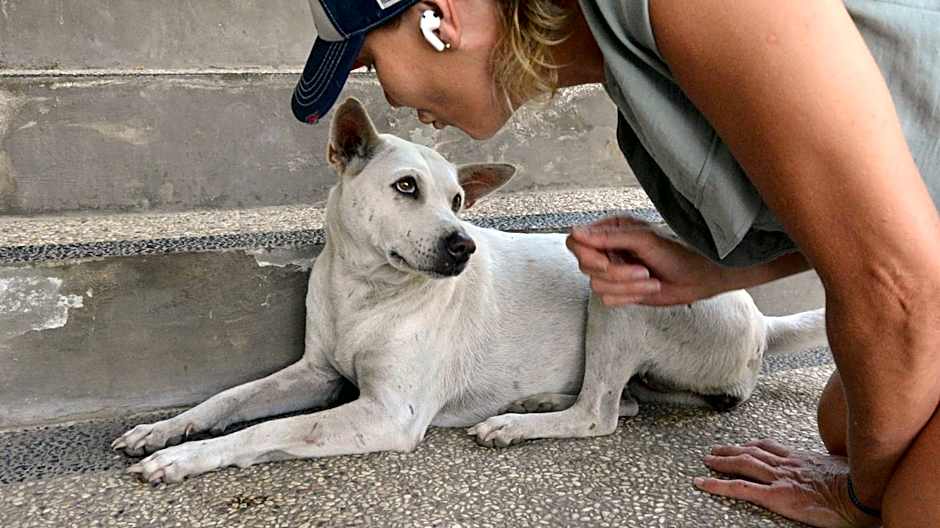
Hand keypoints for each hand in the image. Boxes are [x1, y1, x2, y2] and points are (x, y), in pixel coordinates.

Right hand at [567, 215, 728, 306]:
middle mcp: (608, 250)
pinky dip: (630, 296)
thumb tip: (577, 232)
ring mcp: (613, 271)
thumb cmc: (678, 252)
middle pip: (585, 266)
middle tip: (641, 270)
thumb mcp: (644, 239)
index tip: (605, 262)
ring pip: (597, 285)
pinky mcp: (620, 290)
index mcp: (611, 230)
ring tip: (649, 279)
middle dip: (616, 273)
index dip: (587, 255)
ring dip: (627, 286)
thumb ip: (609, 236)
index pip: (577, 242)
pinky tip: (647, 288)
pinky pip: (608, 299)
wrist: (698, 277)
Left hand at [695, 439, 880, 527]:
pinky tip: (702, 483)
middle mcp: (788, 464)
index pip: (771, 447)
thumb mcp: (846, 472)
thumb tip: (836, 474)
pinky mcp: (777, 496)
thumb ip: (830, 470)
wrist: (865, 496)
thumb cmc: (862, 486)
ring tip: (707, 460)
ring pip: (743, 464)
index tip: (745, 445)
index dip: (754, 445)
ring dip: (721, 461)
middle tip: (715, 450)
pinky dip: (718, 485)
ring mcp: (780, 478)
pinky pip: (741, 488)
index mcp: (803, 459)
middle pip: (753, 451)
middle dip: (732, 449)